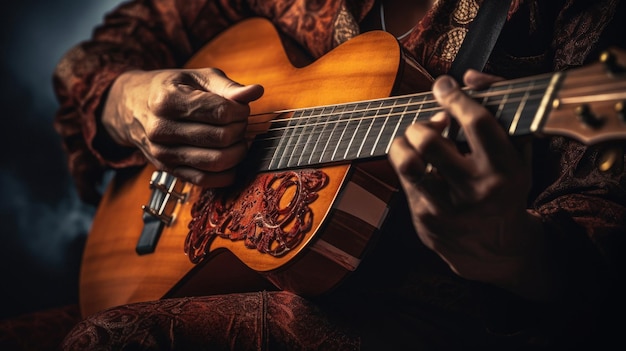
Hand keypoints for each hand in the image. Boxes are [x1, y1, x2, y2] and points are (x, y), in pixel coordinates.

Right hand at [101, 68, 263, 186]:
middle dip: (240, 130)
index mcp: (167, 100)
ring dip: (237, 152)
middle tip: (239, 123)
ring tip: (237, 140)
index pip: (220, 111)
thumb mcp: (197, 78)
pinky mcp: (168, 170)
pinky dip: (226, 174)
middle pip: (221, 137)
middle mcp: (161, 129)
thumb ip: (227, 87)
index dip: (240, 110)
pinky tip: (231, 162)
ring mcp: (162, 153)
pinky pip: (204, 181)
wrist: (132, 107)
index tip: (240, 107)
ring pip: (216, 162)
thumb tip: (256, 92)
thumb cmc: (171, 88)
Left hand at [389, 70, 551, 299]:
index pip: (476, 123)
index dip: (455, 98)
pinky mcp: (425, 221)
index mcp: (506, 170)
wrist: (496, 249)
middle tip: (429, 125)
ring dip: (403, 143)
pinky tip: (420, 165)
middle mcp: (477, 191)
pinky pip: (405, 181)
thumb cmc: (505, 187)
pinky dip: (408, 165)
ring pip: (408, 163)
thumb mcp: (518, 152)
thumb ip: (501, 108)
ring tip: (413, 141)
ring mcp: (448, 209)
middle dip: (422, 123)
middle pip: (430, 141)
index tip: (444, 86)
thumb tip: (468, 76)